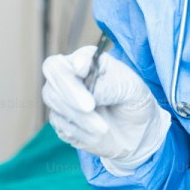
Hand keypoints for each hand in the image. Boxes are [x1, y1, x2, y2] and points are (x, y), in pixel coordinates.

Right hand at [42, 45, 170, 176]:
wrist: (135, 130)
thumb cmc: (133, 99)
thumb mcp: (131, 88)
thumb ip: (111, 86)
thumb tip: (91, 92)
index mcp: (88, 59)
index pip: (73, 54)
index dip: (74, 62)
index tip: (83, 70)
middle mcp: (70, 75)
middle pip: (54, 74)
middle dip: (70, 90)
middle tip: (89, 106)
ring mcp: (61, 98)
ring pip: (55, 101)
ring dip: (79, 116)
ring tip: (103, 128)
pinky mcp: (61, 121)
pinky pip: (61, 125)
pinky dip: (80, 131)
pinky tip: (97, 135)